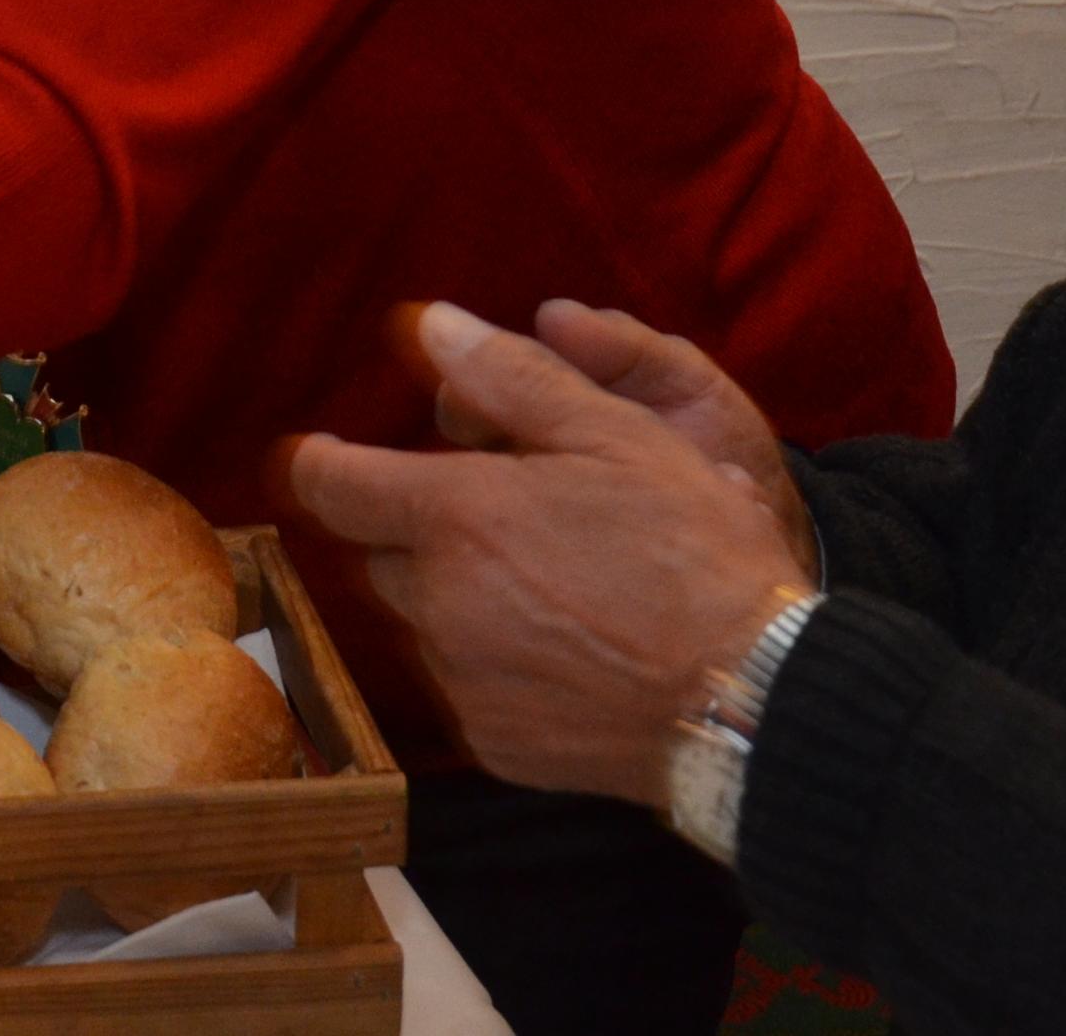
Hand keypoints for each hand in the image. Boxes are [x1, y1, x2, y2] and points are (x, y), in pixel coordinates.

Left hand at [290, 302, 814, 805]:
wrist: (747, 696)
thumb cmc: (692, 551)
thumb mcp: (615, 433)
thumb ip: (512, 375)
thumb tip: (432, 325)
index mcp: (457, 516)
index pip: (331, 485)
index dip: (318, 462)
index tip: (318, 454)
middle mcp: (439, 602)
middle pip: (383, 555)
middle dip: (419, 530)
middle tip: (502, 517)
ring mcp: (462, 680)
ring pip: (426, 622)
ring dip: (460, 596)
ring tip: (554, 584)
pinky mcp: (492, 741)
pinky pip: (466, 685)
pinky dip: (495, 661)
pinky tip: (568, 647)